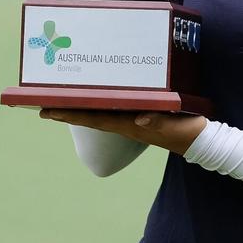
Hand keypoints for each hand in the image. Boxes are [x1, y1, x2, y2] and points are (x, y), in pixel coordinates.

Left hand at [40, 109, 207, 155]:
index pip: (92, 119)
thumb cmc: (186, 132)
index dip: (69, 114)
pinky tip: (96, 100)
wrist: (201, 141)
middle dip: (66, 111)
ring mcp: (132, 121)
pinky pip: (113, 110)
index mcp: (128, 124)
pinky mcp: (141, 117)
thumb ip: (158, 121)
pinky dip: (99, 105)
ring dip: (79, 108)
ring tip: (61, 101)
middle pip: (89, 116)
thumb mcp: (174, 125)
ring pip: (98, 114)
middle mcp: (125, 123)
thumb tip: (139, 118)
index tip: (46, 111)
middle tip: (41, 105)